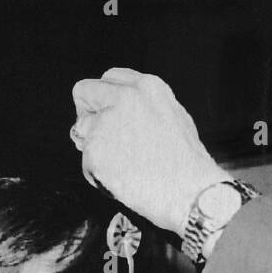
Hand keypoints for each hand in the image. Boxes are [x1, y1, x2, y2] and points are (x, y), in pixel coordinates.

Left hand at [71, 68, 230, 236]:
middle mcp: (124, 98)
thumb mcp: (175, 119)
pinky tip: (123, 180)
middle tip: (100, 137)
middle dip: (87, 113)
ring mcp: (106, 124)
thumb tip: (120, 114)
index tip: (107, 113)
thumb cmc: (188, 166)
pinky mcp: (94, 151)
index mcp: (147, 87)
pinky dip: (99, 174)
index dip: (105, 98)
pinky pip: (86, 163)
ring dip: (95, 149)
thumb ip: (144, 109)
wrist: (190, 194)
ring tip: (124, 167)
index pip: (110, 78)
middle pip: (84, 91)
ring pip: (81, 130)